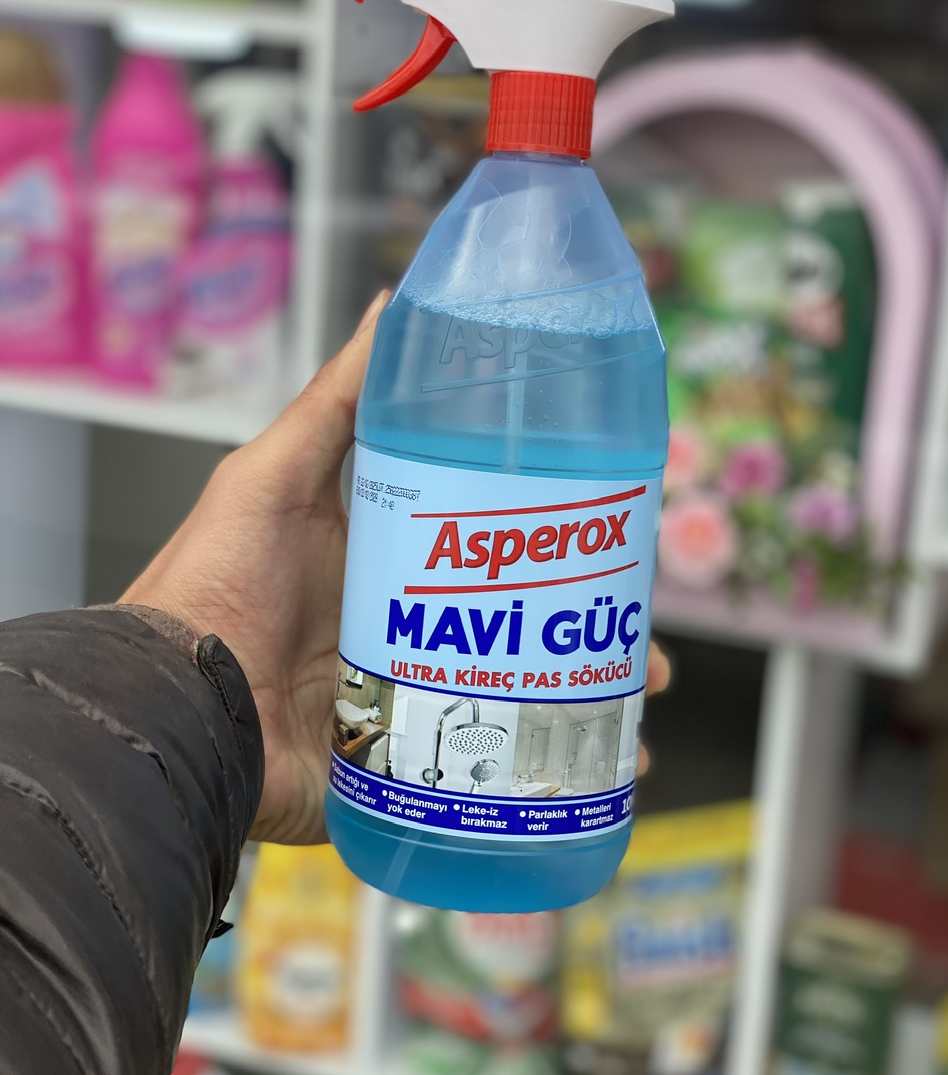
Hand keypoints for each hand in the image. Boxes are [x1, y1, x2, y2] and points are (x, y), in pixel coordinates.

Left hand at [121, 292, 670, 844]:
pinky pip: (490, 764)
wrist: (173, 714)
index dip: (556, 537)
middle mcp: (408, 623)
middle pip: (519, 621)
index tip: (617, 531)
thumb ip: (334, 401)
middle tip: (647, 637)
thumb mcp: (273, 477)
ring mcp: (410, 695)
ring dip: (588, 700)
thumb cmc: (212, 584)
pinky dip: (550, 772)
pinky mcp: (403, 759)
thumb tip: (388, 302)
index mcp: (389, 555)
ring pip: (520, 694)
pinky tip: (611, 770)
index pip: (491, 540)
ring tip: (645, 699)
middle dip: (588, 629)